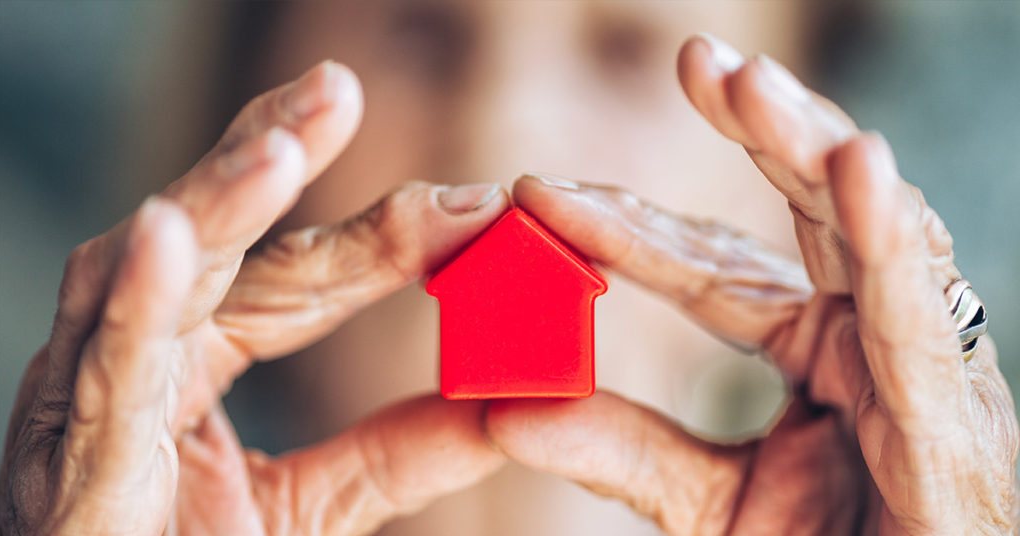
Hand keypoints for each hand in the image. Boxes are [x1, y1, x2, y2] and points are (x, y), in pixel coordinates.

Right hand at [0, 62, 507, 534]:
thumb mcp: (315, 507)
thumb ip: (398, 452)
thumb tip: (502, 404)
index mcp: (193, 362)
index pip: (290, 277)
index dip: (374, 236)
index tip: (469, 207)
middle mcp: (140, 360)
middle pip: (212, 243)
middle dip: (269, 157)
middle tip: (336, 89)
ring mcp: (92, 404)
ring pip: (147, 277)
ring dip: (211, 205)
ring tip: (280, 151)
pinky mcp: (71, 468)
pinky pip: (102, 373)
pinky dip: (134, 301)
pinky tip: (164, 234)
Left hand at [485, 35, 1018, 533]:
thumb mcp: (711, 505)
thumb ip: (625, 452)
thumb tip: (506, 412)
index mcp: (816, 344)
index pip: (709, 268)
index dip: (629, 228)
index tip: (542, 194)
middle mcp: (868, 328)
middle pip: (809, 209)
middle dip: (757, 129)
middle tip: (693, 61)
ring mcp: (918, 355)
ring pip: (869, 228)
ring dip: (811, 148)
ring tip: (749, 84)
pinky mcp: (955, 406)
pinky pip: (922, 311)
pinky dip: (891, 237)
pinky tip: (856, 166)